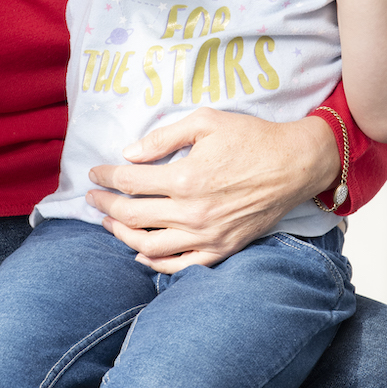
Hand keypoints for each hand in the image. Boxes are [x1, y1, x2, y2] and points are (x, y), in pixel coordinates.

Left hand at [86, 109, 338, 271]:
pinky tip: (140, 252)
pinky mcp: (221, 249)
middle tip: (92, 198)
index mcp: (186, 177)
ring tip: (109, 221)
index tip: (95, 173)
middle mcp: (193, 212)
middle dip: (105, 205)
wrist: (294, 164)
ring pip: (148, 245)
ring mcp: (207, 235)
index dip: (106, 176)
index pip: (129, 181)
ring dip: (121, 234)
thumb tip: (129, 154)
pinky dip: (154, 263)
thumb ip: (164, 137)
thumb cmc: (251, 138)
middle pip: (132, 214)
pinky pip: (179, 265)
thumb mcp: (206, 121)